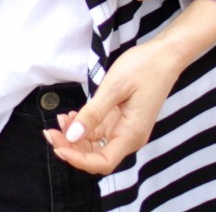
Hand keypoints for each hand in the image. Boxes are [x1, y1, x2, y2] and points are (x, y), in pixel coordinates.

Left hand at [42, 38, 179, 174]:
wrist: (165, 55)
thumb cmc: (144, 67)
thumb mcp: (115, 87)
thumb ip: (93, 113)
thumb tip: (72, 136)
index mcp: (131, 134)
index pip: (102, 162)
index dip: (77, 159)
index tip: (58, 145)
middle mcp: (129, 137)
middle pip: (96, 155)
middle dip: (72, 147)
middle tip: (50, 132)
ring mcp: (126, 129)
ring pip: (96, 144)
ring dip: (76, 136)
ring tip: (61, 119)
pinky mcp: (122, 120)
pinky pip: (100, 131)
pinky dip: (85, 126)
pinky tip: (73, 115)